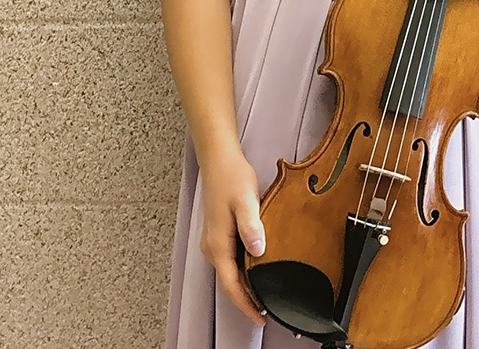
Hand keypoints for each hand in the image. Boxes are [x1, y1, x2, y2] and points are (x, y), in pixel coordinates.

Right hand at [198, 152, 266, 324]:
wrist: (219, 161)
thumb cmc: (232, 178)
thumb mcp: (246, 201)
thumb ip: (251, 227)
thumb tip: (258, 251)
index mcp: (218, 245)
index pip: (231, 285)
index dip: (245, 305)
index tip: (260, 318)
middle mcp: (212, 248)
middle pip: (229, 284)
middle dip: (246, 301)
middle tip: (267, 312)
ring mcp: (213, 242)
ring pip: (229, 274)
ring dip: (245, 288)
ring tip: (264, 297)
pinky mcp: (218, 236)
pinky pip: (229, 263)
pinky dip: (242, 274)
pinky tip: (257, 272)